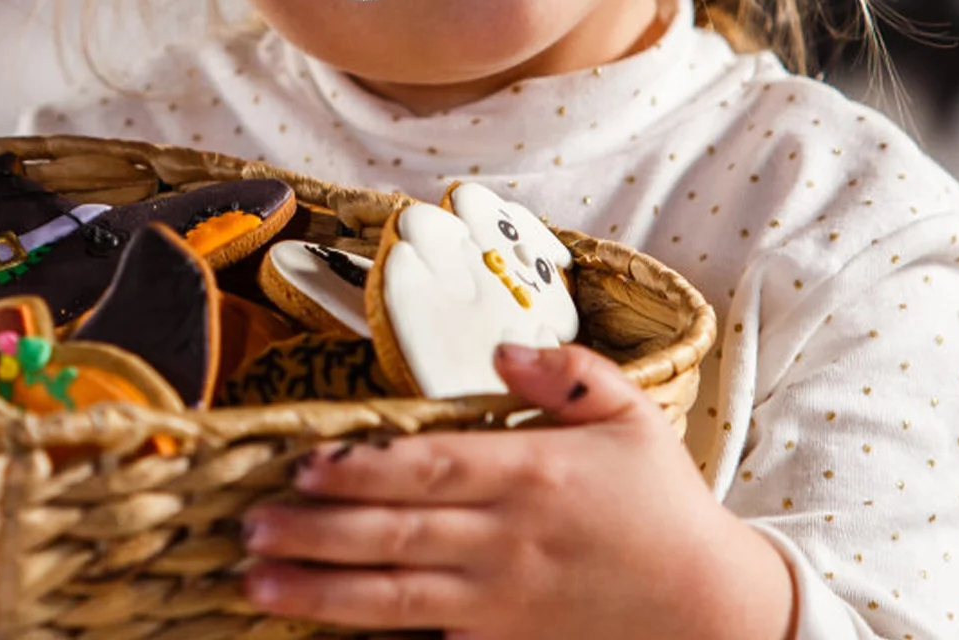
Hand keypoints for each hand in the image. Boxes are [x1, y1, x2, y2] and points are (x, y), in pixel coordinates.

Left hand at [242, 342, 795, 639]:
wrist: (709, 606)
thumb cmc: (662, 499)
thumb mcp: (629, 413)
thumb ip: (566, 370)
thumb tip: (502, 347)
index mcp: (531, 473)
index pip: (431, 469)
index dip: (363, 470)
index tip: (304, 465)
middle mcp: (506, 541)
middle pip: (396, 536)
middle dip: (316, 534)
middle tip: (249, 529)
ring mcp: (500, 602)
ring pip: (396, 598)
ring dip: (321, 592)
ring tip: (257, 583)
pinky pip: (427, 639)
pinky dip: (374, 634)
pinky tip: (323, 629)